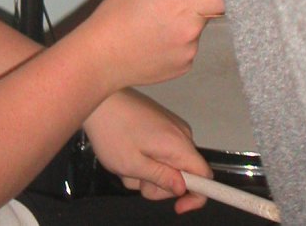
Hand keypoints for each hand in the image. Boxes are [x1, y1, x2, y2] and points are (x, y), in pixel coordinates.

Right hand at [78, 0, 223, 90]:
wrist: (100, 57)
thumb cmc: (116, 17)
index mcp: (182, 4)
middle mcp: (190, 31)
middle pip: (210, 10)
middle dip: (195, 3)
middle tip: (167, 3)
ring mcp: (189, 52)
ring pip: (197, 29)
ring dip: (184, 24)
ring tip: (154, 24)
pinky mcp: (184, 67)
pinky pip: (188, 47)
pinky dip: (177, 41)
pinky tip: (154, 39)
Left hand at [84, 88, 211, 212]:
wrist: (100, 99)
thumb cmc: (112, 130)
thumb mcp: (133, 164)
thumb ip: (161, 178)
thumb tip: (183, 188)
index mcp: (178, 143)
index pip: (205, 175)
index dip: (197, 196)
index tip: (178, 206)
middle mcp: (180, 133)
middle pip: (183, 173)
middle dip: (160, 184)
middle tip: (135, 178)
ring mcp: (170, 126)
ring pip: (169, 163)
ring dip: (148, 172)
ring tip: (126, 162)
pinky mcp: (161, 123)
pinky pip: (161, 151)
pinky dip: (146, 159)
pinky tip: (128, 152)